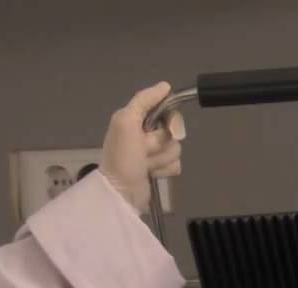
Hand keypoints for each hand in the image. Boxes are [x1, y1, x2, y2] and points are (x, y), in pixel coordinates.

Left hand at [99, 81, 185, 213]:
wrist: (121, 192)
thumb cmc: (122, 156)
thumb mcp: (126, 122)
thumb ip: (143, 100)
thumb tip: (166, 86)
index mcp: (137, 118)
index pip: (168, 109)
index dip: (169, 119)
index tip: (164, 127)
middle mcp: (146, 133)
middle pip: (174, 130)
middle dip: (161, 143)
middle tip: (144, 150)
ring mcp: (154, 152)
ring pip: (176, 148)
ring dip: (161, 159)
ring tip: (144, 165)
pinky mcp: (160, 169)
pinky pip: (176, 164)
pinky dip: (164, 170)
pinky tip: (151, 174)